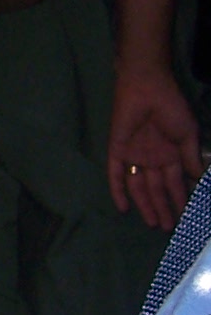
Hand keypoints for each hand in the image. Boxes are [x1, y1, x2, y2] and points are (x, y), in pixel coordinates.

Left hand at [108, 62, 201, 229]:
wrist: (147, 86)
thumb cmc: (171, 107)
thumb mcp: (187, 135)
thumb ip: (191, 158)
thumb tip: (199, 180)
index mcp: (171, 155)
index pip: (176, 183)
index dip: (181, 200)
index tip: (187, 218)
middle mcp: (153, 159)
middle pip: (157, 189)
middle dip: (163, 208)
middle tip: (168, 228)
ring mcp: (134, 155)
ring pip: (139, 187)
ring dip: (145, 205)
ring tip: (153, 223)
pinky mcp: (117, 150)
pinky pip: (115, 174)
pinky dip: (118, 190)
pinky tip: (122, 208)